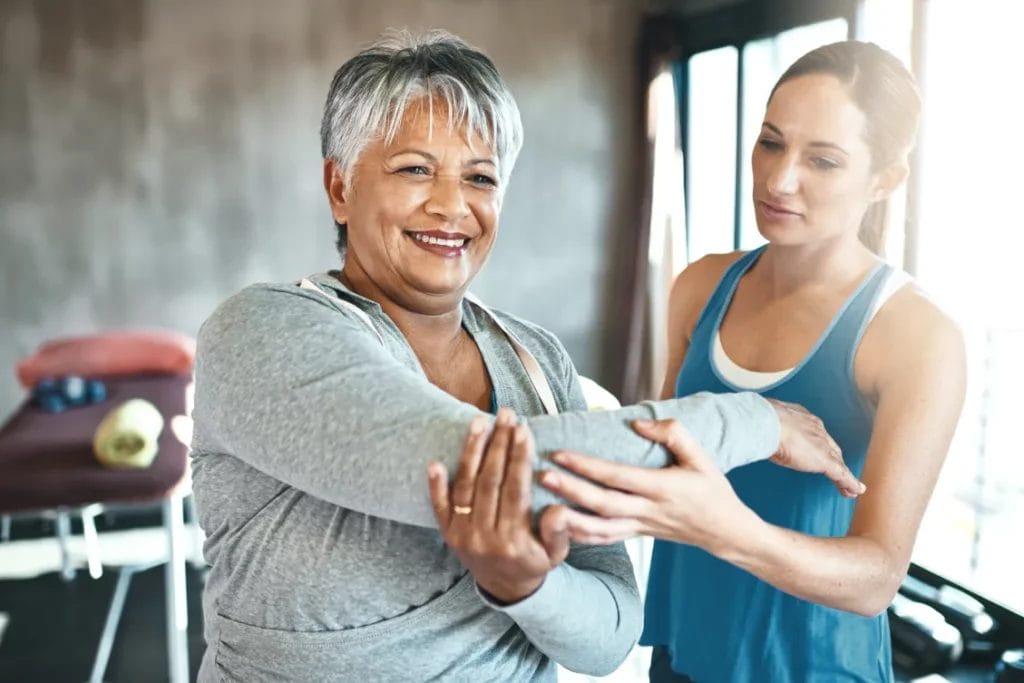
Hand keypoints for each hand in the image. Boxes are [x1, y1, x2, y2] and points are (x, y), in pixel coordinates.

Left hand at [427, 408, 569, 602]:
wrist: (505, 588)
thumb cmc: (534, 562)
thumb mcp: (555, 554)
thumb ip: (558, 532)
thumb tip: (558, 508)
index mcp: (512, 540)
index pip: (515, 489)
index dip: (519, 458)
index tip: (523, 429)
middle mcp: (483, 536)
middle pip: (489, 481)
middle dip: (498, 444)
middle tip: (505, 414)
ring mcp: (461, 534)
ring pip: (465, 486)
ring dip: (471, 451)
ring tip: (479, 421)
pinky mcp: (447, 533)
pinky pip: (439, 506)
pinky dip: (436, 485)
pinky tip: (436, 461)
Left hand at [539, 419, 754, 550]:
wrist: (726, 532)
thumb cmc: (713, 490)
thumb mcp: (701, 456)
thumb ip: (673, 433)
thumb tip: (638, 422)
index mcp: (662, 489)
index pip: (618, 477)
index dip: (587, 467)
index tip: (560, 454)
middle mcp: (649, 511)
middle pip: (602, 504)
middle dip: (569, 491)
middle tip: (541, 476)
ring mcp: (641, 527)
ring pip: (599, 529)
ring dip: (568, 518)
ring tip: (541, 505)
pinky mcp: (637, 536)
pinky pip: (605, 539)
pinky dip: (580, 535)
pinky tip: (559, 526)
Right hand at [766, 399, 864, 496]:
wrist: (765, 422)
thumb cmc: (757, 421)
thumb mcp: (763, 424)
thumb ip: (765, 430)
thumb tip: (752, 433)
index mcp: (802, 418)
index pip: (816, 434)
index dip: (819, 445)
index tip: (817, 452)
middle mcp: (816, 428)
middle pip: (831, 448)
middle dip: (836, 459)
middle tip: (839, 472)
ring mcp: (821, 444)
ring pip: (838, 462)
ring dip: (844, 475)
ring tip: (851, 488)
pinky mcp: (824, 460)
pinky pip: (841, 473)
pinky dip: (850, 483)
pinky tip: (856, 491)